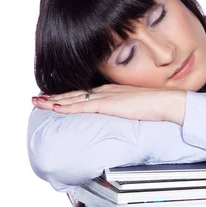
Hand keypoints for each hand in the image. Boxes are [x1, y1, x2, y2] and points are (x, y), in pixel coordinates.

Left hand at [32, 84, 185, 124]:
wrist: (168, 102)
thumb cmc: (158, 106)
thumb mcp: (137, 107)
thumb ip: (126, 110)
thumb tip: (122, 115)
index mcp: (113, 92)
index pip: (85, 94)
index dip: (67, 96)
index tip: (54, 99)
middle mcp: (106, 91)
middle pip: (74, 95)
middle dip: (54, 97)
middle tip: (37, 100)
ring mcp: (106, 97)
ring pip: (74, 99)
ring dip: (54, 101)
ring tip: (38, 103)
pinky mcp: (109, 104)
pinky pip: (82, 106)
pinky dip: (67, 107)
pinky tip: (55, 108)